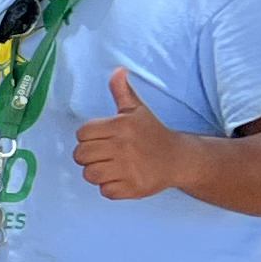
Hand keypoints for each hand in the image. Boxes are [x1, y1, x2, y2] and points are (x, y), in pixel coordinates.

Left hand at [71, 66, 189, 200]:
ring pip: (90, 174)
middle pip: (81, 155)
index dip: (88, 137)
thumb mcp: (137, 110)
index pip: (82, 134)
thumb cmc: (152, 133)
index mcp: (121, 126)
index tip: (101, 138)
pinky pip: (105, 191)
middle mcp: (123, 147)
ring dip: (97, 172)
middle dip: (88, 155)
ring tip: (111, 167)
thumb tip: (118, 70)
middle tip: (103, 154)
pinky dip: (110, 188)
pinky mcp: (133, 188)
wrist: (179, 159)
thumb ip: (122, 91)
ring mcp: (128, 169)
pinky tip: (122, 178)